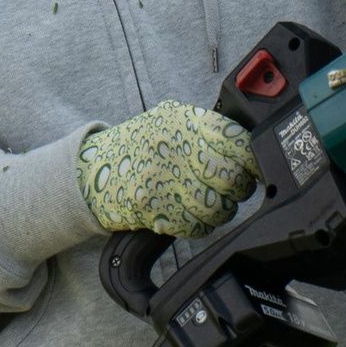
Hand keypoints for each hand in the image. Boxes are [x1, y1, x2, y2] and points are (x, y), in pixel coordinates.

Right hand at [77, 102, 259, 237]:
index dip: (253, 160)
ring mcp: (163, 178)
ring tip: (208, 202)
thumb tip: (250, 150)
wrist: (89, 171)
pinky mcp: (153, 208)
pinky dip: (197, 225)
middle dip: (238, 188)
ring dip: (219, 211)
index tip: (256, 169)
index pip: (238, 140)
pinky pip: (195, 226)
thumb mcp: (170, 121)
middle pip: (232, 178)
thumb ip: (207, 130)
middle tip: (232, 188)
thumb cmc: (138, 146)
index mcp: (185, 120)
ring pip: (218, 207)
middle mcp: (175, 146)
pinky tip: (187, 214)